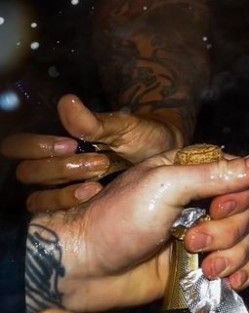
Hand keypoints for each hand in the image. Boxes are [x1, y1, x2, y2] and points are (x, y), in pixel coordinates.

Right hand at [4, 96, 182, 212]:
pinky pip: (47, 211)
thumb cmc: (143, 137)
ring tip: (98, 181)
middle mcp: (51, 164)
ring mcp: (58, 187)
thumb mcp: (124, 126)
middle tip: (96, 163)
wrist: (165, 157)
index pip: (18, 146)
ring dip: (64, 187)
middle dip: (58, 169)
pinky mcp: (68, 205)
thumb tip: (66, 102)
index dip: (36, 147)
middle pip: (27, 172)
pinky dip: (65, 204)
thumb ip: (94, 121)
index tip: (70, 145)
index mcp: (57, 142)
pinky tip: (93, 194)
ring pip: (36, 193)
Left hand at [41, 145, 248, 312]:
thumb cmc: (115, 221)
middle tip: (192, 240)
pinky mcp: (198, 268)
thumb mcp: (165, 186)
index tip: (216, 209)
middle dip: (227, 232)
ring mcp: (202, 237)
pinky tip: (229, 280)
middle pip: (248, 213)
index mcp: (194, 175)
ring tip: (202, 266)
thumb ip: (217, 174)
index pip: (242, 179)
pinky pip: (240, 267)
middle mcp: (202, 204)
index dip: (238, 196)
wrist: (83, 270)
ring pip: (246, 242)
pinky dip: (242, 274)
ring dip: (231, 256)